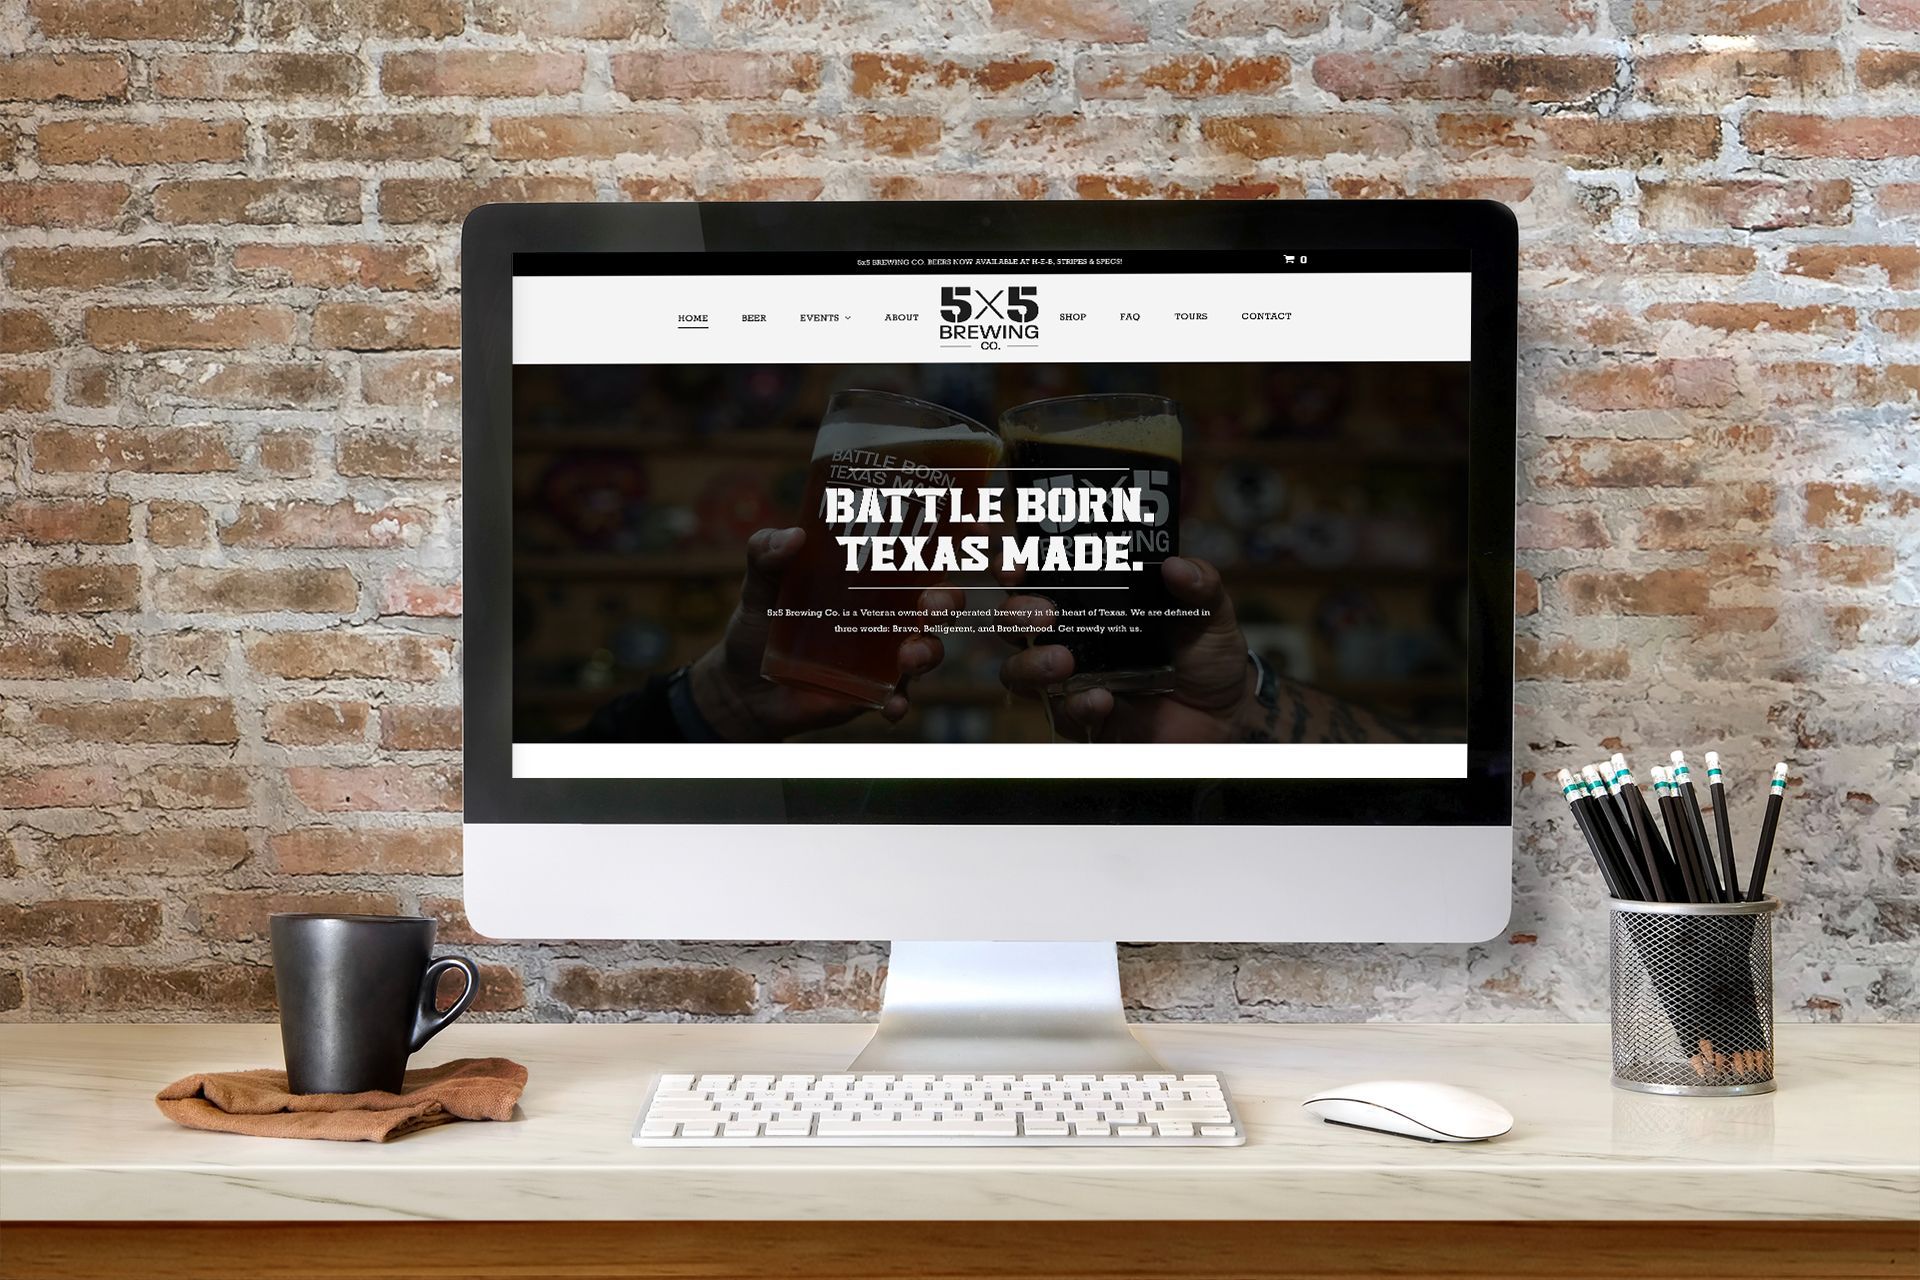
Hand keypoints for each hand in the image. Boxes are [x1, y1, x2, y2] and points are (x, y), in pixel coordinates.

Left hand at [688, 527, 956, 740]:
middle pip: (942, 600)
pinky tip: (891, 704)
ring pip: (930, 648)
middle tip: (929, 606)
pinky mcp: (874, 691)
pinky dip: (899, 701)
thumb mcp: (759, 582)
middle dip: (948, 600)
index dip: (961, 537)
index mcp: (875, 574)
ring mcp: (886, 653)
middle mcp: (890, 610)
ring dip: (928, 651)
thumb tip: (791, 538)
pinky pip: (899, 697)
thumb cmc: (760, 621)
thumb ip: (766, 553)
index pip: (926, 550)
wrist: (741, 684)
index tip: (976, 528)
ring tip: (907, 657)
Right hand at [998, 556, 1251, 742]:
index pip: (1038, 577)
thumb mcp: (1209, 611)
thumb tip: (1176, 566)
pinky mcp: (1083, 718)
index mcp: (1092, 599)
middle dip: (1017, 614)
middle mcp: (1071, 635)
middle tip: (1044, 615)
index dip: (1015, 567)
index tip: (1015, 566)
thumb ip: (1199, 585)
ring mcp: (1072, 679)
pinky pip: (1060, 714)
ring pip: (1018, 671)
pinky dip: (1076, 705)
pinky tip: (1101, 698)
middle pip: (1014, 622)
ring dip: (1030, 664)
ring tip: (1062, 662)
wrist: (1224, 714)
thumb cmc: (1206, 655)